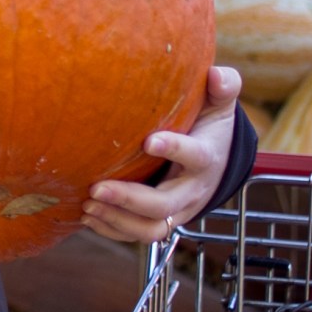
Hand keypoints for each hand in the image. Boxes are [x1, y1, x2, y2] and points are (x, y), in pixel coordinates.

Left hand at [80, 65, 242, 245]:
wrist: (216, 160)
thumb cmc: (208, 125)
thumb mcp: (219, 105)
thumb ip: (224, 86)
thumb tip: (217, 75)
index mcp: (206, 158)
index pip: (195, 156)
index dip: (174, 149)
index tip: (148, 140)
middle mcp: (192, 190)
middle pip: (164, 205)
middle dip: (130, 199)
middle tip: (97, 187)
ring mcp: (177, 210)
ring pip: (151, 229)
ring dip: (118, 220)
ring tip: (87, 205)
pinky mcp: (160, 220)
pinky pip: (137, 235)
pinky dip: (112, 229)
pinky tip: (87, 215)